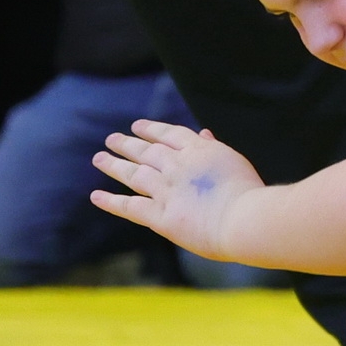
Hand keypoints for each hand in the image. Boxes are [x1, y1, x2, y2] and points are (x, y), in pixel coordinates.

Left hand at [91, 119, 264, 260]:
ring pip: (133, 174)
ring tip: (100, 158)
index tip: (138, 126)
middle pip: (146, 151)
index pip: (169, 135)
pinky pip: (130, 206)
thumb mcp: (234, 161)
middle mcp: (178, 166)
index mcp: (200, 151)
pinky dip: (111, 201)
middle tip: (112, 139)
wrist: (243, 219)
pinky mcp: (159, 216)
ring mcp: (166, 190)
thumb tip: (204, 133)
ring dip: (114, 165)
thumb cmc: (249, 192)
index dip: (152, 130)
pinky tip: (96, 196)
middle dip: (127, 144)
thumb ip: (214, 147)